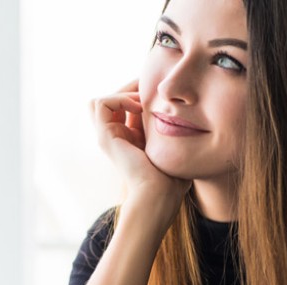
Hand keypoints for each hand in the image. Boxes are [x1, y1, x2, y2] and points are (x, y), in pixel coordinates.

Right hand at [90, 79, 190, 205]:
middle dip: (129, 88)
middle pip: (110, 100)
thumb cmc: (172, 177)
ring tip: (142, 100)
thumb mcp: (172, 146)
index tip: (159, 88)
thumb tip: (186, 113)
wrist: (159, 193)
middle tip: (150, 87)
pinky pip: (100, 104)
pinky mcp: (104, 137)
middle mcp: (115, 136)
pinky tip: (138, 106)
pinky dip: (119, 98)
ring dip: (121, 93)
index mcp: (129, 138)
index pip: (124, 105)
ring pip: (100, 101)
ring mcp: (107, 137)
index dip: (139, 91)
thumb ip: (173, 130)